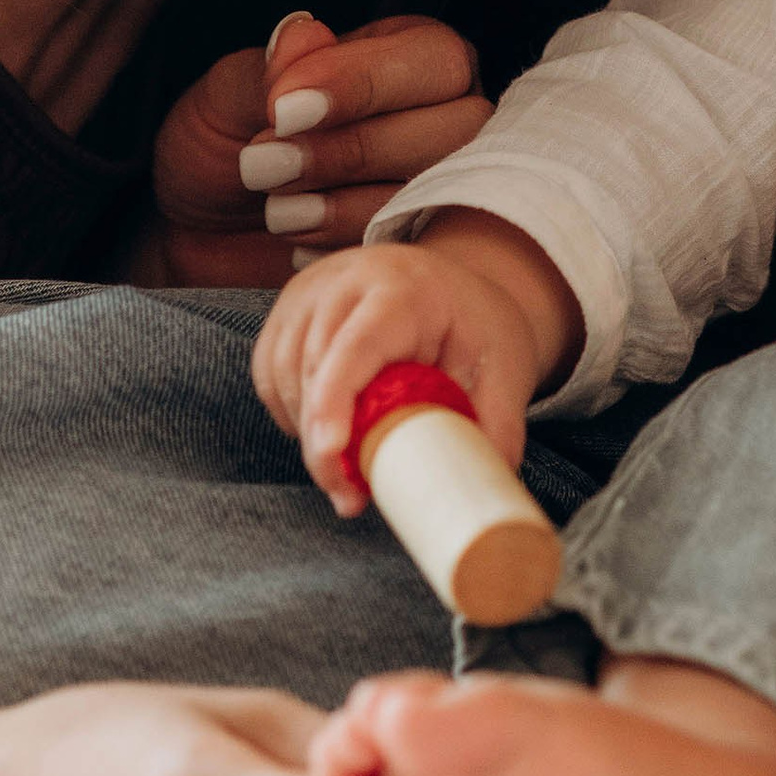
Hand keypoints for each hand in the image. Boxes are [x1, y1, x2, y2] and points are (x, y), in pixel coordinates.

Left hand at [147, 9, 493, 286]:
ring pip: (438, 189)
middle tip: (264, 164)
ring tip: (275, 210)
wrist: (194, 235)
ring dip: (347, 202)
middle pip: (457, 126)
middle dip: (354, 148)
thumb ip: (269, 70)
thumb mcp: (225, 99)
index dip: (364, 82)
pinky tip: (296, 243)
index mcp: (407, 55)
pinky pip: (415, 248)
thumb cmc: (218, 147)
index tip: (283, 109)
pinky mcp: (414, 244)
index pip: (433, 57)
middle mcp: (441, 114)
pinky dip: (348, 245)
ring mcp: (435, 184)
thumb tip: (306, 34)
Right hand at [252, 215, 576, 496]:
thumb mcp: (505, 367)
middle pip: (313, 363)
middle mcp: (346, 280)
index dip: (336, 398)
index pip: (358, 342)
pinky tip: (325, 432)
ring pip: (284, 370)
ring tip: (345, 471)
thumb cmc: (476, 327)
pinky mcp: (289, 311)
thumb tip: (483, 487)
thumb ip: (497, 426)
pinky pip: (270, 371)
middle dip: (323, 440)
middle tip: (350, 495)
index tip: (331, 451)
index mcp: (404, 289)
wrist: (453, 285)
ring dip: (306, 430)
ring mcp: (310, 291)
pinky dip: (290, 411)